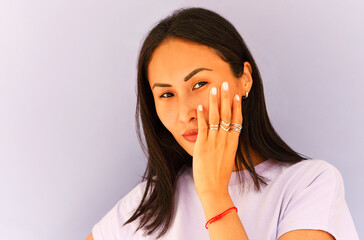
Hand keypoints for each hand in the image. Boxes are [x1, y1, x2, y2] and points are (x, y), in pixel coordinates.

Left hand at [193, 81, 242, 196]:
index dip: (237, 106)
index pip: (237, 120)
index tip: (237, 95)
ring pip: (215, 118)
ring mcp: (214, 142)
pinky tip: (201, 106)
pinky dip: (202, 116)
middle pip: (227, 114)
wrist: (213, 189)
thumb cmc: (220, 175)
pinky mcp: (203, 146)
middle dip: (226, 98)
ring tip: (214, 89)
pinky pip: (203, 128)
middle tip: (225, 84)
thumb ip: (227, 146)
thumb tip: (226, 137)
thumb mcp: (228, 158)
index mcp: (233, 142)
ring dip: (215, 102)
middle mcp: (225, 140)